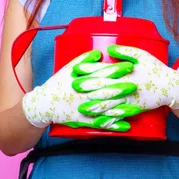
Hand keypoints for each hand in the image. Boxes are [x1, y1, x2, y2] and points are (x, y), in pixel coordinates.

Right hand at [21, 50, 136, 131]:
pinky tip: (125, 126)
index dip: (116, 70)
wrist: (42, 105)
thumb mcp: (68, 69)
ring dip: (121, 109)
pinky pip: (100, 124)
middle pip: (104, 91)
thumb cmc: (57, 84)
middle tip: (135, 85)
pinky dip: (113, 125)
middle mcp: (82, 95)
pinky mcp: (83, 121)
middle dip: (121, 88)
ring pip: (104, 109)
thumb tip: (99, 53)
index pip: (101, 74)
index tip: (130, 65)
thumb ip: (84, 60)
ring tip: (136, 108)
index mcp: (80, 81)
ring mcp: (83, 109)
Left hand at [71, 45, 178, 118]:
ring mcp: (129, 99)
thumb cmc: (156, 69)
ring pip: (109, 104)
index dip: (90, 70)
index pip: (104, 70)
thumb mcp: (142, 55)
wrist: (171, 87)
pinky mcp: (132, 108)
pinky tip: (99, 121)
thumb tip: (108, 50)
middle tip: (73, 88)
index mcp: (126, 72)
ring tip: (82, 108)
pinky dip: (108, 119)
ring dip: (94, 106)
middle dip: (87, 88)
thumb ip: (124, 52)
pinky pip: (118, 115)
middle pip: (103, 87)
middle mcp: (126, 86)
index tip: (77, 69)